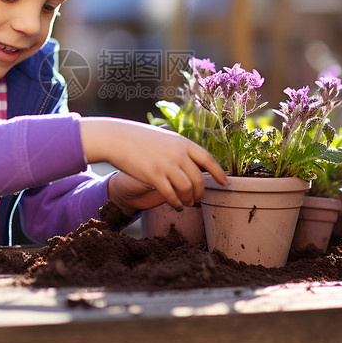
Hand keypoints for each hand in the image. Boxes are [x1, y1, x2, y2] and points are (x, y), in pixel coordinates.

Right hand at [80, 116, 226, 210]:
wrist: (116, 138)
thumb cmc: (138, 137)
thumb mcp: (164, 137)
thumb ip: (178, 148)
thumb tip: (192, 159)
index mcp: (182, 143)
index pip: (208, 159)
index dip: (218, 172)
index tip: (224, 182)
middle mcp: (178, 153)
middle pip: (199, 179)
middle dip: (200, 192)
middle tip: (197, 199)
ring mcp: (166, 164)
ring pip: (187, 189)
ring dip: (188, 199)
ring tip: (185, 204)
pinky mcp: (154, 176)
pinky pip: (171, 194)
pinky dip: (176, 202)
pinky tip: (175, 205)